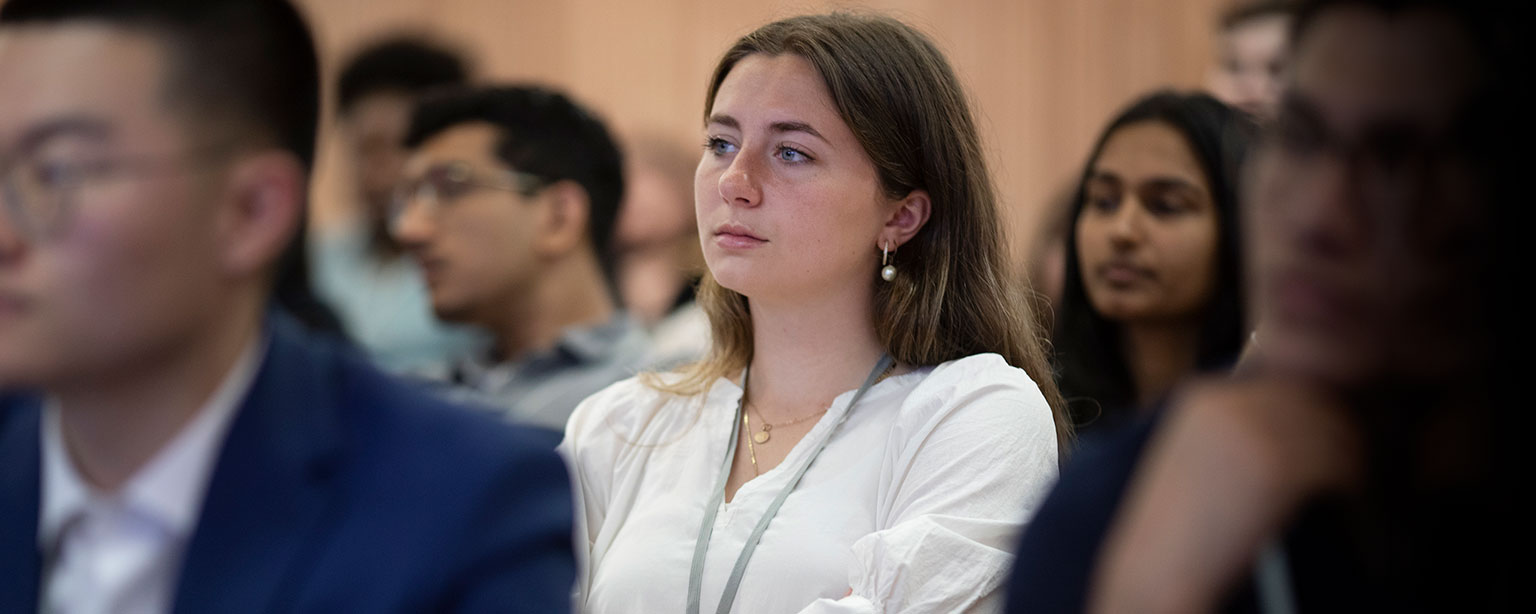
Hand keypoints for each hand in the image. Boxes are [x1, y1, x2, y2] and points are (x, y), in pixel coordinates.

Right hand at [1087, 377, 1362, 613]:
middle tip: (1347, 462)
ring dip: (1348, 453)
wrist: (1158, 567)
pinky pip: (1336, 458)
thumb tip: (1294, 421)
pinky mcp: (1275, 465)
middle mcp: (1228, 402)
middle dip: (1335, 429)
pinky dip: (1349, 477)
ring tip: (1347, 481)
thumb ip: (1234, 428)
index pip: (1282, 385)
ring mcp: (1252, 430)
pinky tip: (1343, 495)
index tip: (1328, 437)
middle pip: (1311, 399)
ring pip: (1331, 427)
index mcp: (1204, 396)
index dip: (1312, 411)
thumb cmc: (1177, 527)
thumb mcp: (1194, 456)